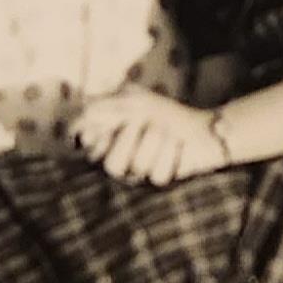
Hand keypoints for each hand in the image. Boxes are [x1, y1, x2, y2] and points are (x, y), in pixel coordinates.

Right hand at [72, 86, 230, 185]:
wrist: (201, 125)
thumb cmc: (161, 112)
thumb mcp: (132, 101)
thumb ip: (105, 107)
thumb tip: (81, 118)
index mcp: (105, 141)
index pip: (88, 148)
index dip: (99, 138)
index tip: (112, 125)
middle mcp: (118, 161)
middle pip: (110, 165)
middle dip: (128, 140)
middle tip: (140, 122)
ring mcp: (137, 174)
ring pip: (136, 169)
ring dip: (152, 140)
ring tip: (163, 127)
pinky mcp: (158, 181)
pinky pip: (157, 175)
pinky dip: (169, 152)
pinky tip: (176, 142)